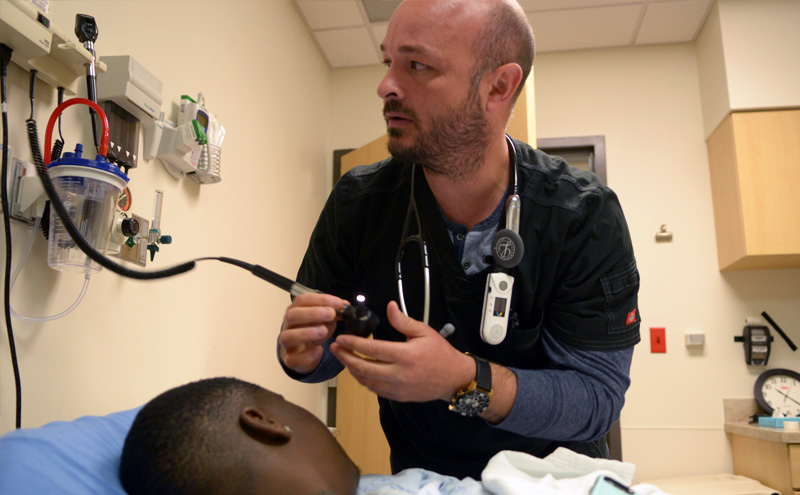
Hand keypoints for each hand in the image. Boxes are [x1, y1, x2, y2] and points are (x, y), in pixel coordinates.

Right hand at [279, 293, 347, 374]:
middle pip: (292, 315)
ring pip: (287, 336)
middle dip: (312, 313)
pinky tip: (318, 350)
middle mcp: (288, 325)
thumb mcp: (326, 320)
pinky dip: (307, 355)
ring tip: (324, 331)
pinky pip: (293, 359)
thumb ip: (334, 312)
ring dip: (306, 332)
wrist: (306, 353)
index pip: (303, 300)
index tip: (339, 303)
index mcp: (296, 310)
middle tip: (331, 314)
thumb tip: (345, 305)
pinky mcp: (290, 359)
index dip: (321, 299)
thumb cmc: (315, 331)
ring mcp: (286, 343)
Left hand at [330, 300, 473, 401]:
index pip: (372, 349)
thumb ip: (403, 321)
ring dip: (352, 370)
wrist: (454, 378)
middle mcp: (398, 374)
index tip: (340, 339)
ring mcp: (397, 388)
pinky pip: (374, 390)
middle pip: (363, 368)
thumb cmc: (440, 353)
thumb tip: (389, 306)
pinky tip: (359, 371)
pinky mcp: (398, 397)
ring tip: (344, 358)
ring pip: (366, 381)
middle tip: (335, 349)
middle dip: (345, 358)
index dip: (352, 344)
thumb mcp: (424, 331)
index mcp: (405, 355)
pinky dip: (363, 380)